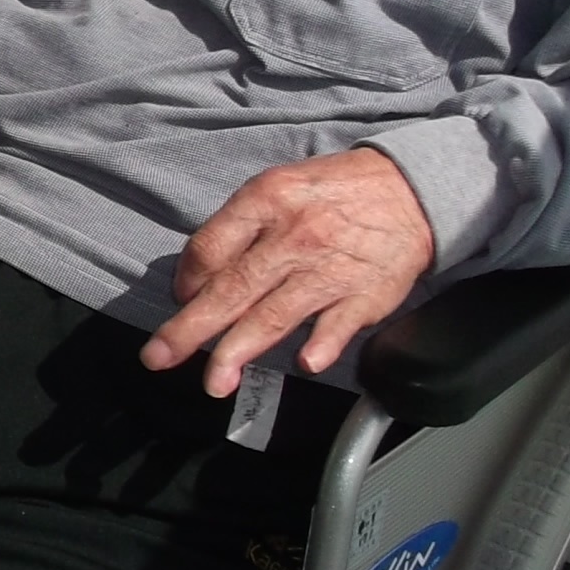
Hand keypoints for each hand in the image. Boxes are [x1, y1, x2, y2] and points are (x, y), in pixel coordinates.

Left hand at [142, 147, 436, 394]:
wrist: (410, 190)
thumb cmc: (331, 193)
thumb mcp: (277, 188)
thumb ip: (236, 230)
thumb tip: (196, 281)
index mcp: (265, 202)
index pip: (210, 247)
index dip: (187, 280)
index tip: (180, 300)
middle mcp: (294, 237)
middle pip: (232, 288)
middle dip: (192, 328)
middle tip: (159, 358)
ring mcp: (330, 269)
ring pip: (275, 314)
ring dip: (241, 350)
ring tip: (215, 382)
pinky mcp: (367, 294)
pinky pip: (339, 324)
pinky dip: (322, 344)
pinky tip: (305, 364)